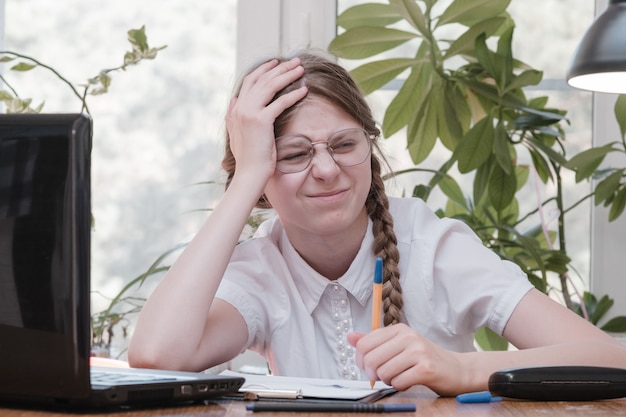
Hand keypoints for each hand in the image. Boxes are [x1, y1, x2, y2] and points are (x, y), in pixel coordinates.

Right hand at [225, 58, 307, 182]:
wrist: (249, 174)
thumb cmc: (247, 158)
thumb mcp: (236, 133)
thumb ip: (232, 115)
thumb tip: (233, 99)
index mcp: (237, 108)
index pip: (250, 80)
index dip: (264, 69)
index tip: (277, 63)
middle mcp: (241, 107)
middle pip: (262, 79)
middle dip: (280, 68)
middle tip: (295, 61)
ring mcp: (250, 113)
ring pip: (271, 86)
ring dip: (287, 75)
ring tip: (301, 69)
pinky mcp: (261, 121)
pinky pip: (280, 102)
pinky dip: (293, 94)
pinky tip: (304, 89)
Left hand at [347, 324, 466, 395]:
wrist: (457, 370)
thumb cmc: (424, 359)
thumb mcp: (399, 345)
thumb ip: (374, 342)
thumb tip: (350, 337)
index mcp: (399, 329)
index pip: (364, 344)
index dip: (360, 360)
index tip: (367, 368)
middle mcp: (408, 336)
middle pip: (370, 359)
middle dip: (373, 374)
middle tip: (383, 376)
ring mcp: (418, 351)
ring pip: (383, 372)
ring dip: (388, 380)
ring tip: (399, 376)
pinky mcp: (426, 368)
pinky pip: (398, 382)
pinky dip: (400, 386)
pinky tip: (409, 380)